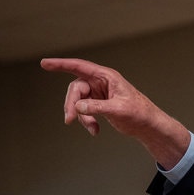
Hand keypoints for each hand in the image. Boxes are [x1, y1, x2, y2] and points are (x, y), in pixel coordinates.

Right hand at [40, 58, 190, 168]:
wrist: (149, 126)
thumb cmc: (140, 113)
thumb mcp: (119, 109)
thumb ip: (98, 107)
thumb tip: (78, 106)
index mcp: (107, 76)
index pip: (80, 67)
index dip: (61, 64)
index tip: (44, 63)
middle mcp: (101, 82)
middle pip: (76, 89)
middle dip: (71, 104)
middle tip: (70, 120)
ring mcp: (99, 93)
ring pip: (78, 102)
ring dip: (82, 116)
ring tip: (92, 129)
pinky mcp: (99, 104)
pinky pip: (84, 111)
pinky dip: (87, 121)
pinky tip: (95, 131)